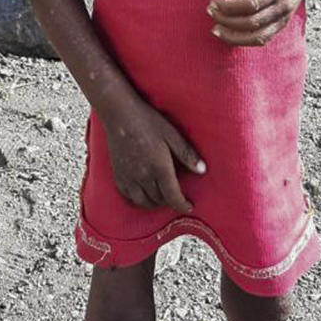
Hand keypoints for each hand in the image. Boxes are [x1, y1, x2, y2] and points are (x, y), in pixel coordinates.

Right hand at [102, 96, 204, 212]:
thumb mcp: (172, 134)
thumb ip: (187, 154)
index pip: (173, 197)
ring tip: (162, 198)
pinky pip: (128, 196)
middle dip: (170, 202)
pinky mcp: (118, 175)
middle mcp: (144, 177)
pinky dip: (138, 200)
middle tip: (177, 197)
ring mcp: (128, 178)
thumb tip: (202, 170)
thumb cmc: (148, 122)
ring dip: (155, 203)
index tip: (189, 206)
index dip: (182, 205)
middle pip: (159, 200)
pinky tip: (144, 194)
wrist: (120, 114)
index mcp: (160, 168)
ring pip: (143, 202)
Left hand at [207, 0, 320, 46]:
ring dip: (233, 36)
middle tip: (210, 10)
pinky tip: (229, 35)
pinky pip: (263, 39)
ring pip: (257, 37)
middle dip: (227, 20)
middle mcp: (283, 6)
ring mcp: (284, 18)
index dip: (230, 6)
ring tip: (215, 29)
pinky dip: (244, 41)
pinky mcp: (282, 24)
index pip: (251, 3)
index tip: (214, 1)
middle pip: (251, 22)